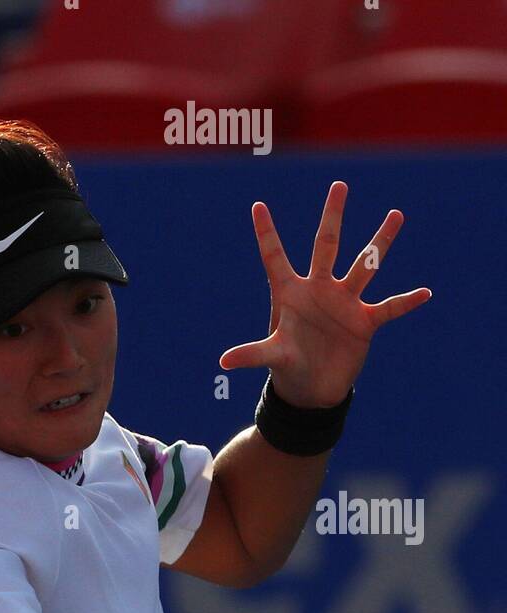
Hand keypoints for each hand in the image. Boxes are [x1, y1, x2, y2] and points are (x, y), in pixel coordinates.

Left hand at [218, 181, 431, 407]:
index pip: (275, 258)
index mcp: (291, 293)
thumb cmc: (288, 366)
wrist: (312, 389)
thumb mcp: (272, 356)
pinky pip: (389, 308)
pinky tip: (425, 293)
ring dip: (379, 243)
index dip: (266, 233)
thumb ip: (251, 354)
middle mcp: (319, 289)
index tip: (257, 206)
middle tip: (339, 185)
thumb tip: (224, 361)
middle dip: (332, 217)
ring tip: (396, 214)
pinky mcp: (364, 321)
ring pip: (364, 266)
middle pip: (326, 246)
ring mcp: (343, 302)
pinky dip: (405, 302)